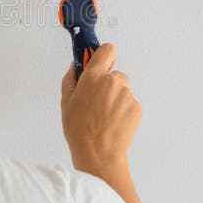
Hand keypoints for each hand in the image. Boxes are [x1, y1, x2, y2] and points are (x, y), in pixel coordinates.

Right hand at [61, 43, 141, 166]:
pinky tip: (113, 123)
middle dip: (108, 84)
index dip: (105, 55)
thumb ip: (71, 79)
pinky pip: (130, 104)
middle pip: (115, 74)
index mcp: (93, 76)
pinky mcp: (137, 107)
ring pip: (123, 90)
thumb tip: (75, 66)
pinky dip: (124, 111)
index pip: (107, 50)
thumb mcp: (65, 102)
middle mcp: (113, 81)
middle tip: (97, 102)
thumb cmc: (79, 129)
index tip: (100, 63)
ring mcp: (127, 94)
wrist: (98, 153)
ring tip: (104, 117)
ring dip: (116, 99)